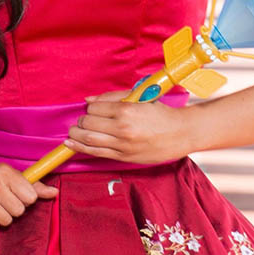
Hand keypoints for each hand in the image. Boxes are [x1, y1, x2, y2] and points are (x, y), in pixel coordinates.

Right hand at [0, 160, 57, 233]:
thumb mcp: (7, 175)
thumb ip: (32, 185)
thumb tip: (54, 192)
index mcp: (6, 172)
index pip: (31, 197)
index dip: (24, 199)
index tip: (13, 195)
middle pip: (19, 211)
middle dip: (12, 210)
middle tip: (0, 201)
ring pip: (7, 221)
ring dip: (0, 218)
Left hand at [66, 91, 192, 164]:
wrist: (181, 133)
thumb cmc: (161, 114)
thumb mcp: (139, 99)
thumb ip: (113, 97)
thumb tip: (89, 100)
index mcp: (126, 110)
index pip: (95, 108)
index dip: (91, 108)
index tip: (93, 110)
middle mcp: (122, 128)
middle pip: (88, 123)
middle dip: (81, 121)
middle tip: (83, 120)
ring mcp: (123, 144)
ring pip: (89, 139)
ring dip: (76, 134)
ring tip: (74, 131)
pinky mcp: (124, 156)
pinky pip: (97, 153)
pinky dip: (81, 147)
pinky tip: (72, 144)